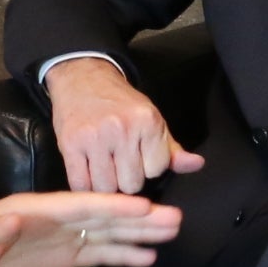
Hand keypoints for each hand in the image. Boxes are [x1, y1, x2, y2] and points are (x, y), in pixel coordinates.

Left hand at [0, 193, 178, 266]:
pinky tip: (148, 255)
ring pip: (108, 234)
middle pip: (104, 216)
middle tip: (175, 217)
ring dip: (140, 233)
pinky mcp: (63, 257)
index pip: (81, 205)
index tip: (143, 204)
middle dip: (139, 217)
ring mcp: (62, 237)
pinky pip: (99, 254)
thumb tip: (14, 218)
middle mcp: (56, 219)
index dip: (112, 205)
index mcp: (37, 209)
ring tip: (173, 230)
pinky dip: (124, 254)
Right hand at [46, 58, 201, 194]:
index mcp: (148, 122)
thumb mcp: (152, 120)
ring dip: (105, 185)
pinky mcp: (70, 144)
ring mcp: (94, 137)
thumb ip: (172, 149)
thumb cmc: (121, 104)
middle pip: (131, 184)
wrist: (83, 78)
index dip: (147, 169)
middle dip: (126, 180)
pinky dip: (85, 185)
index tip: (138, 159)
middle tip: (119, 164)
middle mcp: (122, 128)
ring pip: (106, 188)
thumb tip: (197, 165)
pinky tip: (88, 173)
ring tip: (104, 168)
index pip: (156, 171)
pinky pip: (81, 184)